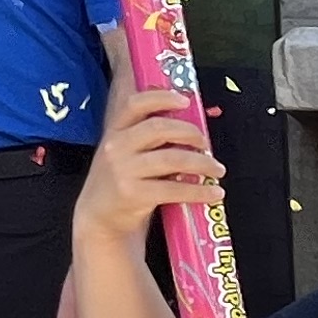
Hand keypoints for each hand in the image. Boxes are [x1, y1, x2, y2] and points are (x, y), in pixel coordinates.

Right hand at [77, 88, 223, 247]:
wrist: (100, 219)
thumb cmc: (120, 182)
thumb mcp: (123, 153)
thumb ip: (146, 136)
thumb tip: (187, 124)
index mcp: (115, 132)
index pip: (135, 104)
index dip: (162, 98)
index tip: (185, 100)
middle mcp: (116, 148)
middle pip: (159, 128)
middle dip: (191, 133)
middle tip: (206, 143)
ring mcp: (123, 171)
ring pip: (172, 159)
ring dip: (203, 163)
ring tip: (216, 170)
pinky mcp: (133, 194)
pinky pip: (174, 189)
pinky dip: (200, 191)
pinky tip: (213, 193)